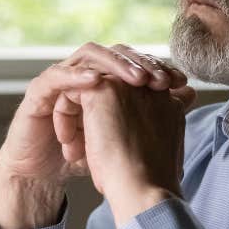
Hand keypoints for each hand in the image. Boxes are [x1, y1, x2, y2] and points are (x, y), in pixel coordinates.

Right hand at [0, 43, 188, 228]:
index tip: (179, 81)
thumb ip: (153, 112)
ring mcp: (61, 78)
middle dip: (139, 63)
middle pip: (115, 52)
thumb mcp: (125, 134)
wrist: (45, 175)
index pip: (134, 60)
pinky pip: (56, 75)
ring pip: (88, 54)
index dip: (156, 66)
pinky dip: (76, 76)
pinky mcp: (39, 91)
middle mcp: (84, 72)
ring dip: (114, 65)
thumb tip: (189, 92)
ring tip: (135, 80)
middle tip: (159, 78)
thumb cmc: (85, 155)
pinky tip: (95, 82)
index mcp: (105, 80)